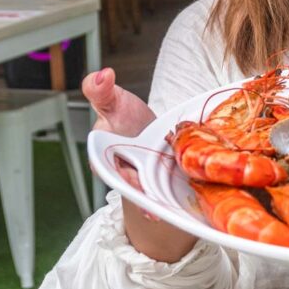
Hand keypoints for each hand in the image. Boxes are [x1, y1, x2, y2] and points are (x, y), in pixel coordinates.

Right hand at [83, 68, 197, 261]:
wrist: (147, 130)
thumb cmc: (124, 118)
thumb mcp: (113, 102)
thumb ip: (101, 91)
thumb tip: (102, 75)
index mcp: (104, 158)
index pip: (109, 169)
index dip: (121, 176)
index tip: (132, 181)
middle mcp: (122, 174)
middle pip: (132, 186)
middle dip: (143, 195)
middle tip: (154, 207)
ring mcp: (143, 182)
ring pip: (150, 194)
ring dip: (159, 203)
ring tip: (169, 213)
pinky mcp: (161, 185)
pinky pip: (167, 193)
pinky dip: (176, 200)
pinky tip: (187, 206)